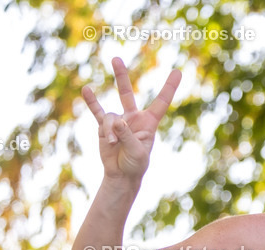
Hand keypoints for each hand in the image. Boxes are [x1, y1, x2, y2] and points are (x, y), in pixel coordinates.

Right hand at [82, 57, 181, 181]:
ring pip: (110, 118)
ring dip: (110, 132)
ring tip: (113, 144)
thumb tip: (115, 120)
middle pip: (126, 93)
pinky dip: (92, 103)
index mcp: (148, 123)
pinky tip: (86, 91)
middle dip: (121, 77)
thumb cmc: (136, 164)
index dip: (169, 87)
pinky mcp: (104, 128)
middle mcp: (133, 118)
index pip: (161, 102)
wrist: (122, 175)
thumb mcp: (137, 151)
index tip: (177, 72)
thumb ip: (127, 135)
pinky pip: (97, 114)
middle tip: (116, 59)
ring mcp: (118, 121)